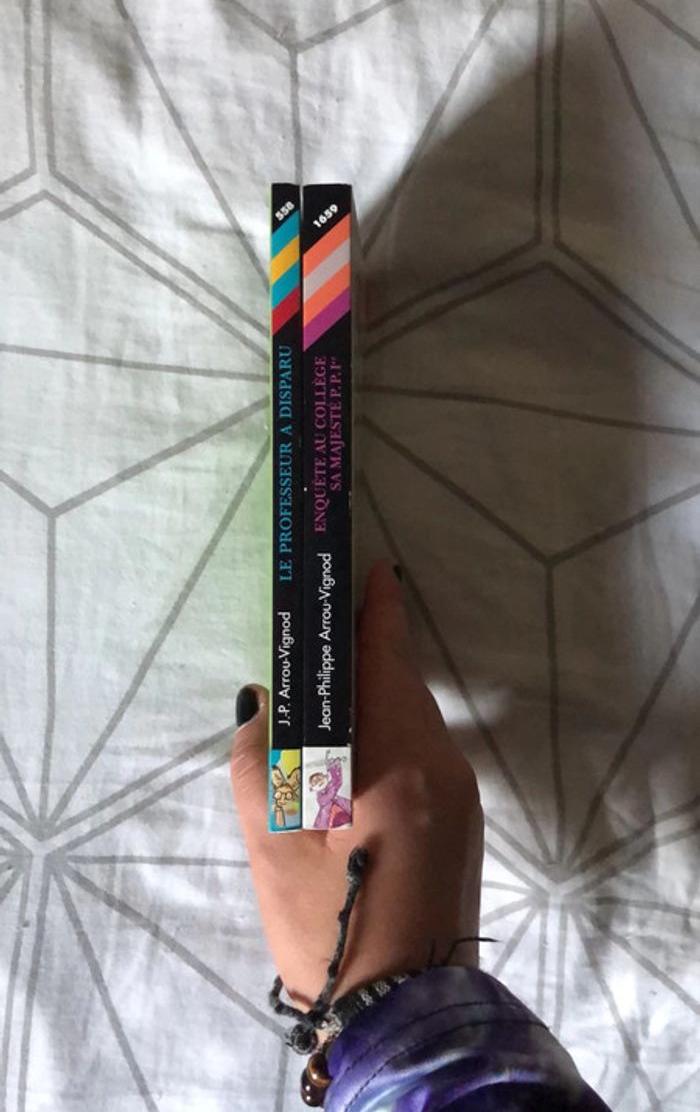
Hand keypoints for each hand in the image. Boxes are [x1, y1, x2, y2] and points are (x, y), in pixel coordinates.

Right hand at [230, 559, 482, 1007]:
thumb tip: (260, 703)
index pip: (384, 663)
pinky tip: (362, 740)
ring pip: (418, 714)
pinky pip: (428, 746)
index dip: (377, 612)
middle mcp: (443, 766)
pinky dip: (396, 726)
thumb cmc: (326, 924)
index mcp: (397, 764)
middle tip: (333, 623)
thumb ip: (257, 761)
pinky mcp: (465, 816)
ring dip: (382, 690)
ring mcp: (461, 792)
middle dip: (371, 650)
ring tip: (336, 682)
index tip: (372, 567)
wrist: (403, 1005)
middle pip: (404, 683)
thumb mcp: (271, 845)